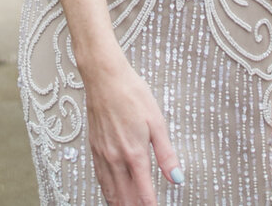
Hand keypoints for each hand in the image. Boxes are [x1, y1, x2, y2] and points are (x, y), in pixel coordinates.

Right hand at [85, 54, 180, 204]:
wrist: (104, 78)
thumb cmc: (131, 94)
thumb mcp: (157, 122)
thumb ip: (166, 154)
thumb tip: (176, 177)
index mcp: (135, 154)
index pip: (144, 193)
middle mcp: (116, 158)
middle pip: (125, 197)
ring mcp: (103, 155)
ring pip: (110, 192)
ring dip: (120, 204)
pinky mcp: (94, 149)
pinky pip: (101, 179)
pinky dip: (107, 192)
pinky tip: (112, 195)